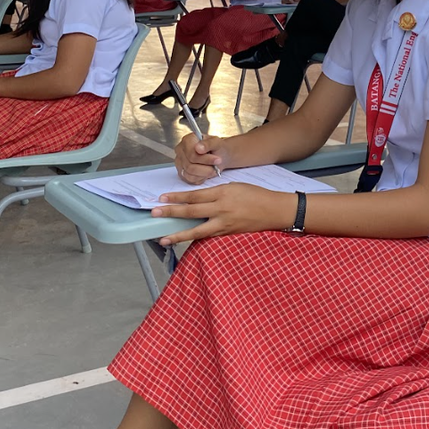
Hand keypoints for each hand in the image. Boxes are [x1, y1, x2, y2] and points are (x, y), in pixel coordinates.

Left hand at [151, 183, 293, 245]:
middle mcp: (221, 209)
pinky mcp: (229, 234)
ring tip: (163, 239)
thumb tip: (196, 200)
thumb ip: (215, 193)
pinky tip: (184, 241)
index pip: (194, 195)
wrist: (274, 210)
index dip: (177, 197)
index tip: (162, 198)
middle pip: (191, 211)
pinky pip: (208, 237)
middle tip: (154, 213)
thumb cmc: (255, 195)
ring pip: (197, 231)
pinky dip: (195, 239)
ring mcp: (225, 224)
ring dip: (178, 235)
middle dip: (171, 212)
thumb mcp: (234, 187)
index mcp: (222, 193)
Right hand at [173, 133, 225, 184]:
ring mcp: (179, 162)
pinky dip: (201, 178)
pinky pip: (190, 179)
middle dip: (206, 168)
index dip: (205, 159)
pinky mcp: (181, 172)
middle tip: (217, 166)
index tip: (218, 159)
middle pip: (190, 166)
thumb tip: (198, 148)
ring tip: (213, 169)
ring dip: (204, 173)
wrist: (219, 155)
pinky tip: (206, 172)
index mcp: (187, 140)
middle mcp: (180, 150)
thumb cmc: (216, 148)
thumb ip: (208, 144)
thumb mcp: (217, 143)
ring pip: (189, 174)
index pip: (192, 154)